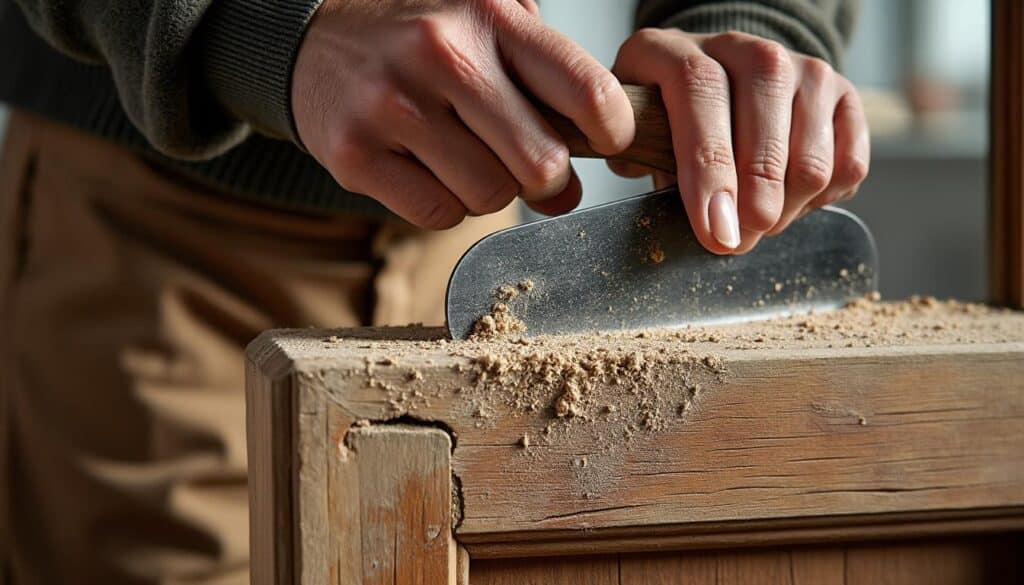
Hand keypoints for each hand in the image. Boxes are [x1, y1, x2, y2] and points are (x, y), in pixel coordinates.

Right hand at [292, 0, 634, 228]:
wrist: (312, 41)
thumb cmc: (420, 37)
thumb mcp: (485, 18)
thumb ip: (543, 68)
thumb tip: (588, 157)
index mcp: (487, 15)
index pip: (584, 89)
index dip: (613, 129)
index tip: (607, 139)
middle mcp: (440, 54)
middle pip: (541, 163)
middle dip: (551, 178)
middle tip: (539, 171)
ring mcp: (392, 106)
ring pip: (489, 196)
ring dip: (491, 190)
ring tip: (469, 158)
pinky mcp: (354, 154)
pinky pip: (438, 214)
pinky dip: (446, 204)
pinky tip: (430, 171)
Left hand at [610, 29, 869, 253]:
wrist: (721, 92)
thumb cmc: (668, 125)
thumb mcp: (637, 136)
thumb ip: (644, 162)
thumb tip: (703, 217)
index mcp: (675, 51)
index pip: (701, 93)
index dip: (709, 169)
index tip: (715, 230)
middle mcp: (745, 49)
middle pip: (764, 137)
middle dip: (752, 209)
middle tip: (734, 240)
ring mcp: (802, 68)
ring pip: (810, 165)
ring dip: (784, 211)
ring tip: (756, 218)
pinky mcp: (844, 94)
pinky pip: (848, 168)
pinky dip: (819, 201)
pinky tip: (789, 197)